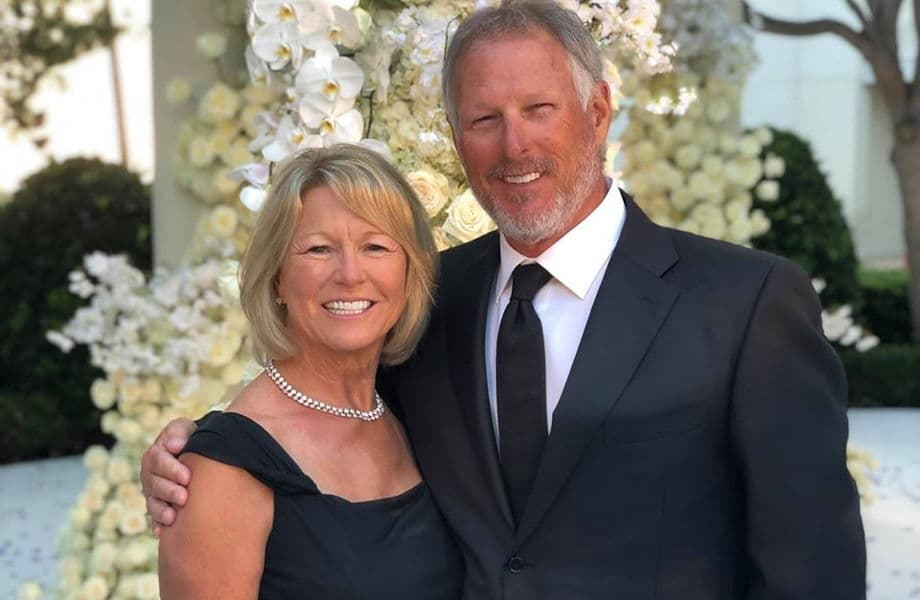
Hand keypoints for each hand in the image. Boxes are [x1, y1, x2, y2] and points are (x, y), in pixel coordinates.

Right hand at [140, 418, 196, 535]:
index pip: (158, 461)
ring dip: (160, 511)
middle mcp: (150, 475)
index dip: (171, 469)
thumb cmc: (191, 439)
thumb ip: (180, 433)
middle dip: (168, 491)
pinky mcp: (159, 507)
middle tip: (184, 497)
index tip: (187, 476)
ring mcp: (153, 493)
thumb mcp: (186, 429)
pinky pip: (154, 518)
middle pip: (153, 484)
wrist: (196, 453)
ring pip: (152, 503)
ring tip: (172, 517)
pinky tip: (160, 533)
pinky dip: (156, 525)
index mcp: (155, 454)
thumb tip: (175, 445)